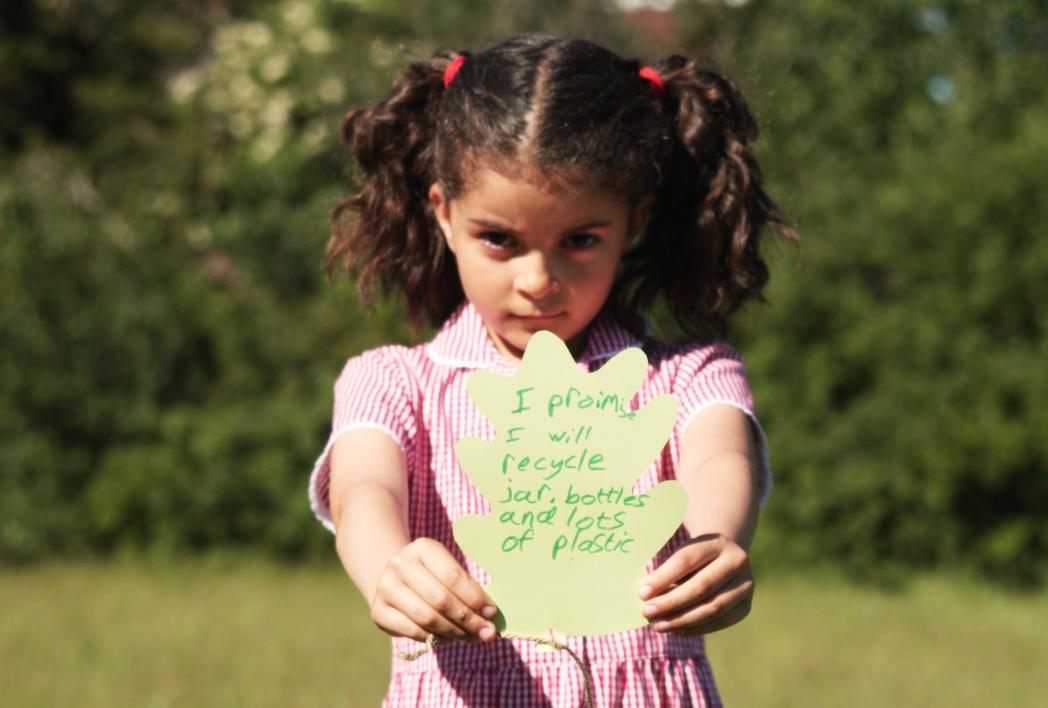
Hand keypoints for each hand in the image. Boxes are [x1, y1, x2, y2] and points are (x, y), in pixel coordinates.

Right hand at [369, 537, 498, 642]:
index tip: (492, 613)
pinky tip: (449, 638)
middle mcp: (400, 564)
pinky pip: (413, 631)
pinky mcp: (378, 612)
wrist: (394, 578)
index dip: (475, 597)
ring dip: (454, 632)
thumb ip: (467, 589)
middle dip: (468, 620)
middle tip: (487, 633)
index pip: (453, 576)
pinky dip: (435, 638)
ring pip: (427, 618)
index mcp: (423, 547)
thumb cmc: (432, 575)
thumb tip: (490, 616)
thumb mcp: (448, 570)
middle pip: (441, 599)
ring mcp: (386, 587)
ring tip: (471, 637)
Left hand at [639, 532, 754, 635]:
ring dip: (682, 619)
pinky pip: (720, 622)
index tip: (642, 593)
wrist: (723, 558)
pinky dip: (696, 628)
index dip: (663, 578)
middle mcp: (736, 561)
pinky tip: (676, 630)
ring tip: (658, 625)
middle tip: (647, 613)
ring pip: (712, 608)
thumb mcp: (681, 554)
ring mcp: (745, 585)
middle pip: (701, 586)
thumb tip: (646, 597)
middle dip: (671, 602)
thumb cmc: (692, 558)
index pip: (686, 560)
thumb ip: (666, 572)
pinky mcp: (745, 607)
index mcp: (716, 540)